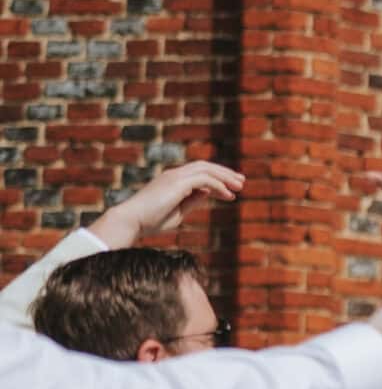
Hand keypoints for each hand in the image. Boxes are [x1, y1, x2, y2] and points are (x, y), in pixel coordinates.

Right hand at [90, 160, 244, 248]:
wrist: (132, 221)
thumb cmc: (150, 221)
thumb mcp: (178, 212)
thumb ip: (192, 201)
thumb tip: (206, 193)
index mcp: (173, 181)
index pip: (199, 173)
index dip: (217, 178)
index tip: (232, 188)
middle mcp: (174, 175)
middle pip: (205, 167)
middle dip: (225, 173)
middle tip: (241, 181)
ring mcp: (174, 177)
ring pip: (206, 169)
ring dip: (225, 177)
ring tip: (240, 187)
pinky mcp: (176, 183)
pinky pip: (203, 179)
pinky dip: (218, 185)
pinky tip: (228, 195)